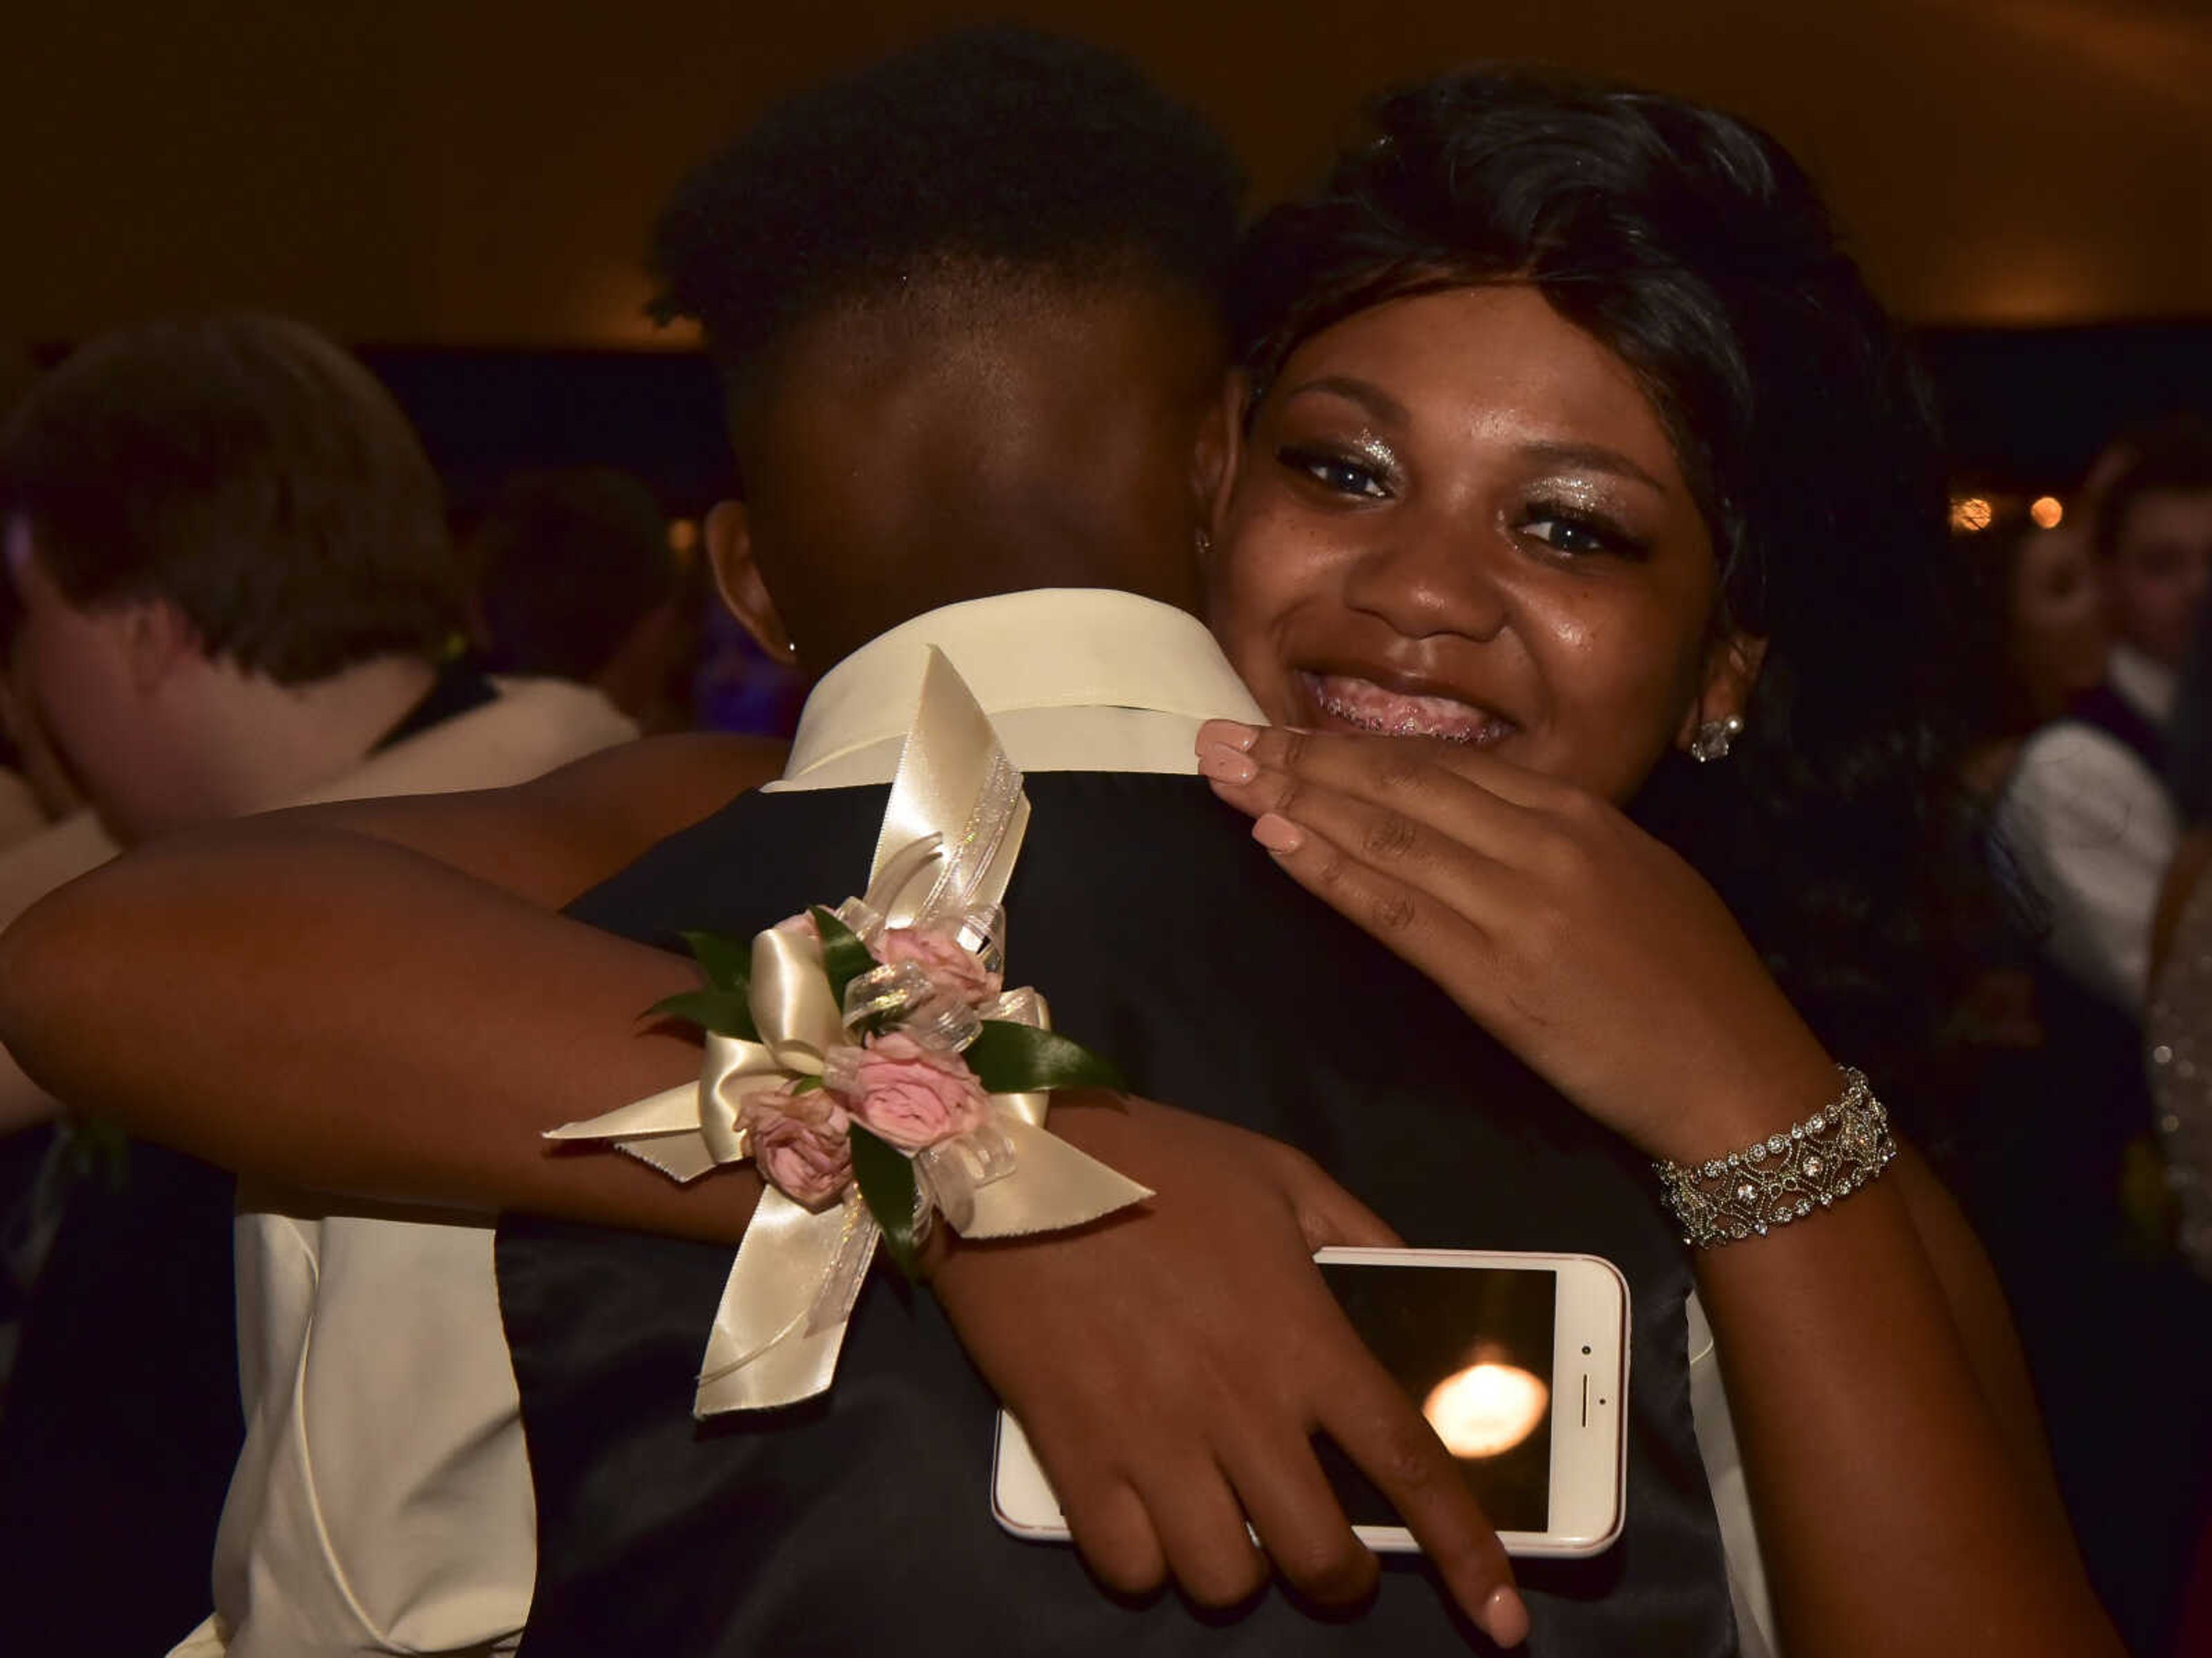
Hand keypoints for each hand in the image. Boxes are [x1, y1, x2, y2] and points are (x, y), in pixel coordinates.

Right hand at [930, 1090, 1527, 1645]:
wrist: (1014, 1159)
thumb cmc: (1157, 1161)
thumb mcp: (1280, 1176)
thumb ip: (1362, 1237)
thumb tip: (1421, 1294)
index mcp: (1304, 1337)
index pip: (1410, 1463)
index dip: (1468, 1553)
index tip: (1502, 1619)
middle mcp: (1240, 1405)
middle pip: (1322, 1557)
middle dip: (1340, 1579)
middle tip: (1322, 1548)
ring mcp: (1153, 1438)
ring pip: (1225, 1581)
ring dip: (1238, 1570)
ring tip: (1225, 1526)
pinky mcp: (1073, 1454)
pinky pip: (1127, 1567)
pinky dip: (1145, 1562)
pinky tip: (1146, 1520)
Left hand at [1195, 720, 1835, 1162]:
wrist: (1741, 1076)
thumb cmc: (1692, 986)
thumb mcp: (1634, 877)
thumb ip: (1553, 838)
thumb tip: (1472, 813)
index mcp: (1578, 813)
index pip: (1442, 764)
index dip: (1354, 746)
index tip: (1285, 731)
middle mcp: (1542, 843)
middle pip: (1400, 784)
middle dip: (1303, 756)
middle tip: (1221, 739)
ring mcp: (1518, 906)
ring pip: (1387, 834)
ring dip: (1296, 798)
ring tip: (1227, 774)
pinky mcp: (1497, 977)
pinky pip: (1396, 911)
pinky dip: (1330, 870)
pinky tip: (1277, 840)